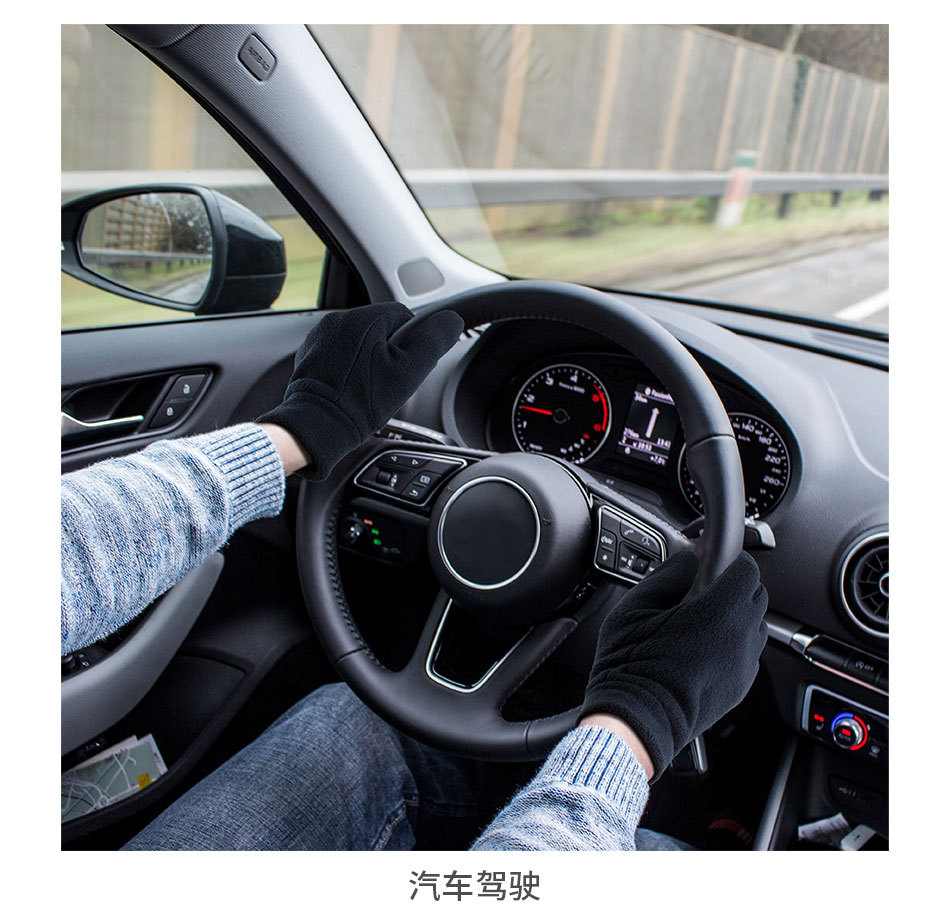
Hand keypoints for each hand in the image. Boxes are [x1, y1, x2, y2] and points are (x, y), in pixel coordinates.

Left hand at [257, 302, 462, 479]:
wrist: (317, 426)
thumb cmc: (360, 403)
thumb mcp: (408, 372)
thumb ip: (432, 341)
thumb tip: (450, 319)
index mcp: (364, 318)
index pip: (404, 316)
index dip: (412, 343)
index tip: (405, 367)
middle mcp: (338, 320)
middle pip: (381, 328)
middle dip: (389, 352)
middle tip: (387, 381)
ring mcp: (321, 336)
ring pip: (360, 341)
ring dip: (369, 359)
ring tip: (367, 387)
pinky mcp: (310, 354)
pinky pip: (340, 353)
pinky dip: (349, 368)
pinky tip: (350, 388)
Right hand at [579, 551, 767, 778]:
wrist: (636, 717)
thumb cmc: (631, 663)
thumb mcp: (636, 606)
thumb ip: (669, 575)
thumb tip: (688, 560)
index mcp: (719, 611)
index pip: (747, 569)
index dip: (730, 560)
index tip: (711, 561)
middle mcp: (740, 636)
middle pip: (756, 595)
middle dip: (734, 585)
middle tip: (701, 589)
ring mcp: (744, 664)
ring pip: (754, 625)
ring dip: (735, 615)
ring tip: (700, 621)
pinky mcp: (740, 686)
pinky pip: (746, 653)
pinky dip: (732, 644)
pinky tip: (701, 648)